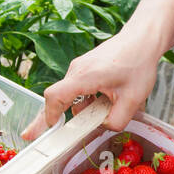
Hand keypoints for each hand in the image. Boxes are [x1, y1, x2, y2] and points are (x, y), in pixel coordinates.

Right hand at [20, 33, 160, 140]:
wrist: (142, 38)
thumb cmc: (138, 64)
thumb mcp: (133, 99)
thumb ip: (116, 120)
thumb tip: (103, 127)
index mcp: (84, 76)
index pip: (55, 96)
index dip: (49, 115)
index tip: (51, 130)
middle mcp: (76, 70)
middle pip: (57, 97)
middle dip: (50, 118)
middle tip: (31, 136)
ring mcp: (79, 67)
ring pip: (71, 95)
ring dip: (82, 108)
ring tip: (106, 109)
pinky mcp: (85, 67)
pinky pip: (78, 88)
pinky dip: (86, 99)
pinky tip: (105, 101)